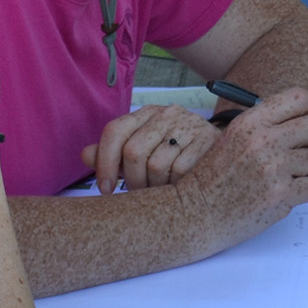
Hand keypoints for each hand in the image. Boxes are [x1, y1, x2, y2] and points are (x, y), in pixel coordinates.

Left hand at [86, 103, 219, 193]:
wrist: (222, 153)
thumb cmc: (173, 155)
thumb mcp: (141, 152)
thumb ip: (111, 154)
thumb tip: (84, 155)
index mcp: (146, 114)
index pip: (114, 131)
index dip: (104, 163)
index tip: (105, 189)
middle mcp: (166, 113)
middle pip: (133, 152)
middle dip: (131, 181)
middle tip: (138, 193)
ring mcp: (189, 125)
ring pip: (156, 165)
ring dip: (154, 187)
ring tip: (161, 190)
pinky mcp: (208, 141)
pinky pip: (180, 172)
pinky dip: (175, 186)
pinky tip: (179, 187)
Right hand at [175, 86, 307, 255]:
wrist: (196, 213)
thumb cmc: (215, 177)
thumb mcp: (233, 137)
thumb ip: (267, 126)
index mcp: (250, 121)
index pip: (299, 98)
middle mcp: (263, 140)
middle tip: (305, 151)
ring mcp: (273, 168)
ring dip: (307, 169)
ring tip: (284, 178)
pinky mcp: (281, 195)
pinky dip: (306, 191)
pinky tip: (286, 193)